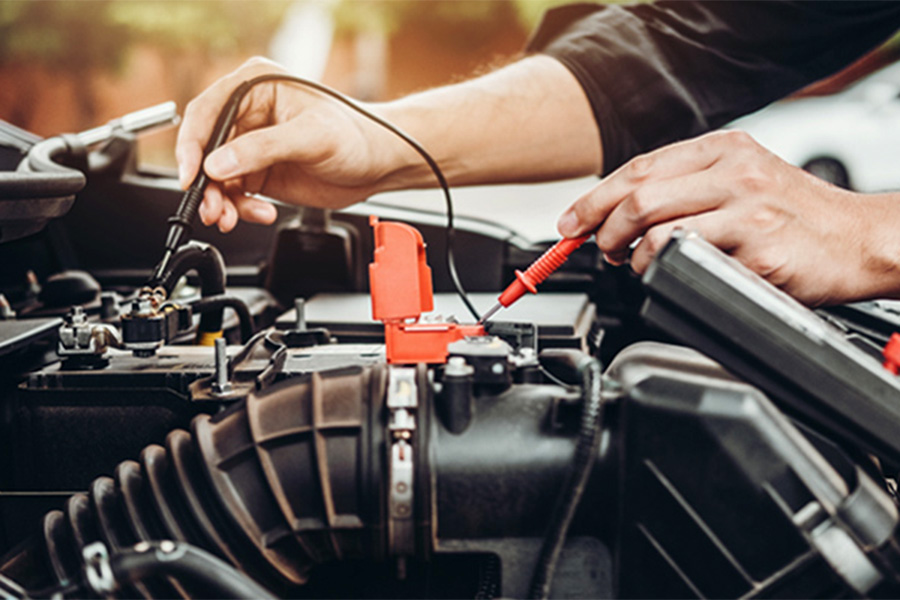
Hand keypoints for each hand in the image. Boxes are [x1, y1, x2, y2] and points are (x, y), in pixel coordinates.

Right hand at [175, 57, 412, 231]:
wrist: (380, 164)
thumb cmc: (358, 135)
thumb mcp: (311, 136)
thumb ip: (263, 148)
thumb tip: (219, 163)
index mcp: (256, 86)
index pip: (207, 112)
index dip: (192, 144)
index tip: (192, 174)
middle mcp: (249, 113)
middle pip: (206, 149)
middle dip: (207, 183)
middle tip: (213, 208)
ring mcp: (252, 145)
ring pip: (216, 176)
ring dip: (220, 201)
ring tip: (231, 218)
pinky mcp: (260, 172)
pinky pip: (234, 193)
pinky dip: (240, 208)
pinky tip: (260, 213)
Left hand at [557, 130, 899, 305]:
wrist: (860, 239)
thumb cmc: (797, 216)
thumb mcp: (744, 180)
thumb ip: (688, 187)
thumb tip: (620, 211)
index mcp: (725, 148)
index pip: (640, 168)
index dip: (595, 197)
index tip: (571, 221)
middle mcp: (734, 171)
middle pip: (638, 196)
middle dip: (602, 228)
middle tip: (600, 249)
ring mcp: (747, 208)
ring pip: (655, 228)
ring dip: (631, 254)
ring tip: (635, 264)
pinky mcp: (757, 247)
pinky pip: (688, 259)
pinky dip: (664, 270)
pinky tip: (668, 273)